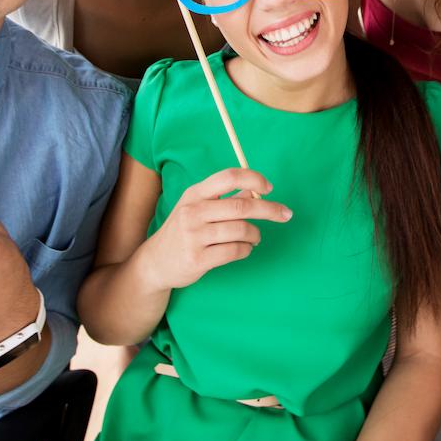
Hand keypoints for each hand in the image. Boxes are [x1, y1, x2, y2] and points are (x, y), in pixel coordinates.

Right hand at [135, 167, 291, 290]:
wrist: (155, 263)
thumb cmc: (183, 231)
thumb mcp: (196, 207)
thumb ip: (224, 198)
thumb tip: (256, 190)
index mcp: (195, 193)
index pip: (228, 177)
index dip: (253, 179)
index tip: (269, 188)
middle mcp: (193, 212)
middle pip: (242, 206)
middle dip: (270, 209)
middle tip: (286, 214)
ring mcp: (194, 236)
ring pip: (241, 230)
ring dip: (256, 234)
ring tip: (255, 237)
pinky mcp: (197, 259)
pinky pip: (235, 251)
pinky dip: (247, 250)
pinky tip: (245, 249)